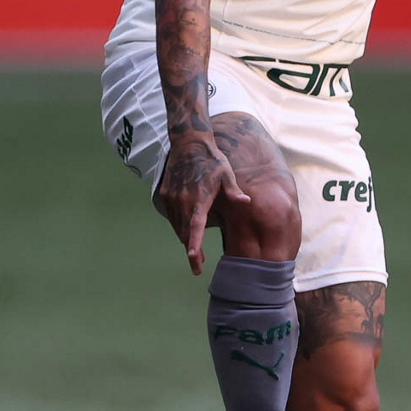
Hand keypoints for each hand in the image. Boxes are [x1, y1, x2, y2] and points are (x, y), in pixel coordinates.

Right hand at [159, 133, 249, 274]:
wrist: (188, 143)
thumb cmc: (212, 160)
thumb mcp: (227, 174)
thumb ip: (234, 191)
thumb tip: (246, 202)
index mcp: (199, 198)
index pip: (195, 227)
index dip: (194, 245)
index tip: (194, 260)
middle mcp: (182, 201)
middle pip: (184, 233)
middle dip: (191, 251)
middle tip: (198, 266)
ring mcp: (171, 198)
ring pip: (177, 227)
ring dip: (185, 239)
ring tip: (194, 250)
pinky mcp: (164, 195)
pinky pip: (172, 217)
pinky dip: (179, 225)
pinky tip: (187, 227)